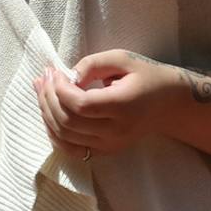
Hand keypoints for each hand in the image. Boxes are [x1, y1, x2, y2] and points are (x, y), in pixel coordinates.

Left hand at [33, 50, 206, 158]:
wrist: (168, 104)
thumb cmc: (146, 76)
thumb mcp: (123, 59)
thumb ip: (92, 64)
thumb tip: (67, 78)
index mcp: (123, 106)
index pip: (80, 105)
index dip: (59, 89)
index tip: (54, 72)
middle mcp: (116, 131)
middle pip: (68, 122)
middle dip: (48, 98)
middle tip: (43, 77)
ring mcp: (110, 145)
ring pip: (65, 137)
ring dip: (46, 113)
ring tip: (41, 90)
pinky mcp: (105, 151)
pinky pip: (71, 149)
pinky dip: (54, 133)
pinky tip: (48, 113)